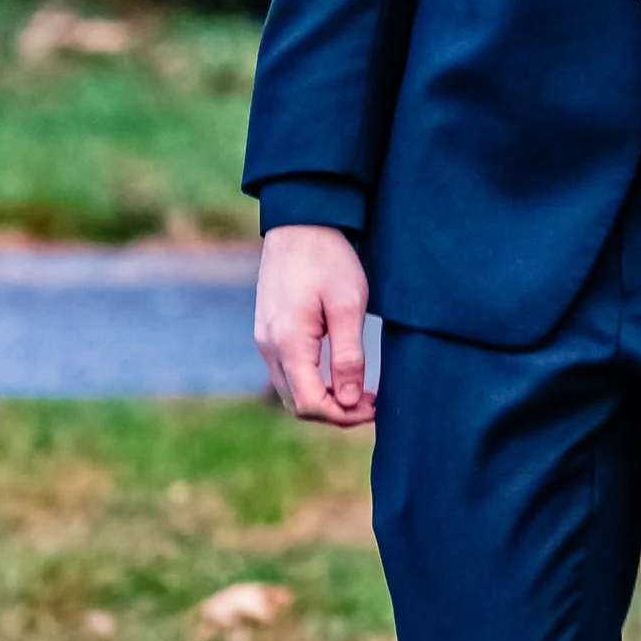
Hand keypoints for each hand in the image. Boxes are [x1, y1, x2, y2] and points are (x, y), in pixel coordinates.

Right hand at [254, 224, 374, 426]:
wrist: (300, 224)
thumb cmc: (328, 260)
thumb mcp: (349, 306)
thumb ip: (348, 356)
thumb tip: (349, 401)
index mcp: (289, 343)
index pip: (310, 404)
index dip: (344, 416)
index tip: (375, 407)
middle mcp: (270, 347)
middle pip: (298, 404)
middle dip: (336, 412)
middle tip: (372, 403)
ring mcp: (265, 340)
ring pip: (291, 390)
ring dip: (324, 398)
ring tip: (360, 390)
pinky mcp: (269, 331)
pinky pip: (287, 371)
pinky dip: (312, 382)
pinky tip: (338, 372)